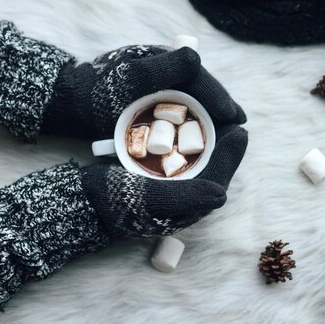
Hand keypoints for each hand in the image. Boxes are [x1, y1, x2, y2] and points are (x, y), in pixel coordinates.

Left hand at [41, 45, 245, 138]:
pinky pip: (181, 109)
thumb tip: (195, 56)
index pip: (200, 77)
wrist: (69, 101)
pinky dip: (194, 122)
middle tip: (239, 130)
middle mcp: (165, 67)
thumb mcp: (127, 81)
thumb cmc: (95, 92)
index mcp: (163, 58)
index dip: (220, 97)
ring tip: (226, 136)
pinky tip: (200, 137)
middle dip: (221, 108)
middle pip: (202, 89)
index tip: (236, 119)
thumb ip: (159, 69)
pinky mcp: (154, 97)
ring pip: (194, 100)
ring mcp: (160, 83)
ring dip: (210, 117)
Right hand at [80, 124, 247, 236]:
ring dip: (208, 140)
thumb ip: (186, 197)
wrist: (83, 202)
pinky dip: (188, 140)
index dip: (231, 155)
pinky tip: (187, 122)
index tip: (240, 129)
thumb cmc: (115, 202)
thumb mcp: (150, 199)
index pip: (218, 179)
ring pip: (199, 161)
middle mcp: (183, 200)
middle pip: (212, 168)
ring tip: (214, 115)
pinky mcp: (159, 178)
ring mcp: (171, 189)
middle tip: (231, 116)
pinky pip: (181, 157)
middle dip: (223, 143)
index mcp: (186, 208)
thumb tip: (221, 194)